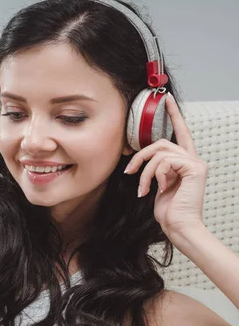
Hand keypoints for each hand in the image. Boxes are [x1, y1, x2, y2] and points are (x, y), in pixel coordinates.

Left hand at [123, 93, 207, 237]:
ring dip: (145, 172)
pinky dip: (155, 175)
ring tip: (143, 189)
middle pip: (160, 143)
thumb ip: (156, 168)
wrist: (179, 226)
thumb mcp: (157, 184)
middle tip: (129, 172)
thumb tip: (142, 161)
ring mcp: (196, 163)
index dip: (174, 115)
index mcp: (184, 162)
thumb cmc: (169, 210)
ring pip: (159, 152)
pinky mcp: (195, 168)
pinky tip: (159, 188)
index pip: (179, 133)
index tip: (166, 100)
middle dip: (140, 156)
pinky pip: (165, 161)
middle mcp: (193, 159)